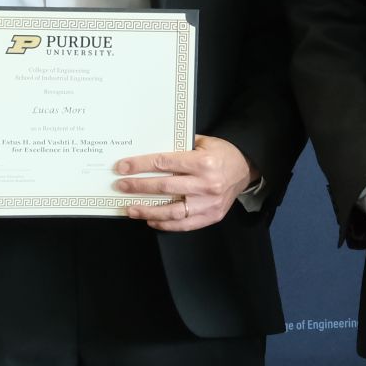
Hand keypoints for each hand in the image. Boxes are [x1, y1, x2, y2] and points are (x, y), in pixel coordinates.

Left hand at [113, 135, 254, 230]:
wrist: (245, 169)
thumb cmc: (221, 153)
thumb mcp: (203, 141)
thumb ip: (179, 146)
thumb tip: (148, 149)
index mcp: (203, 162)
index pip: (164, 163)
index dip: (140, 166)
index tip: (123, 168)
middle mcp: (206, 184)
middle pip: (165, 187)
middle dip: (139, 187)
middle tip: (121, 186)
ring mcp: (209, 203)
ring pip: (172, 210)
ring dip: (148, 210)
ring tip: (131, 209)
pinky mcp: (211, 216)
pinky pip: (184, 224)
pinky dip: (166, 223)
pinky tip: (151, 219)